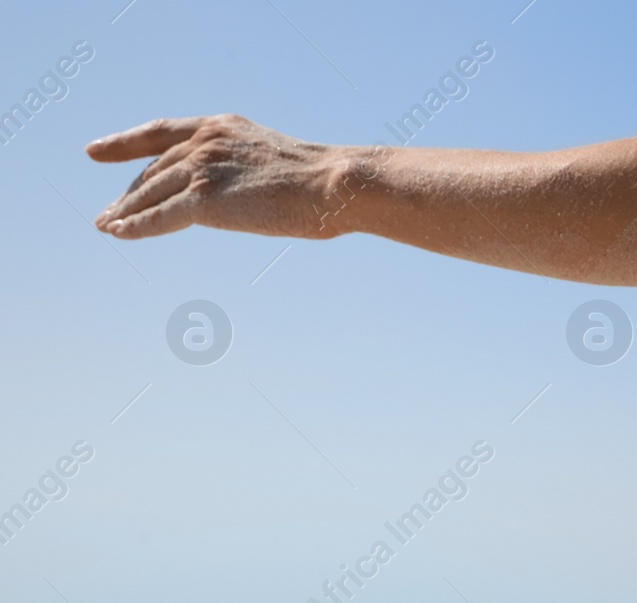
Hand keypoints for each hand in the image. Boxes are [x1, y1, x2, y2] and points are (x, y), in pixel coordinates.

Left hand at [87, 114, 343, 239]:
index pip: (160, 133)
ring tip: (106, 226)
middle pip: (152, 170)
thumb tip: (239, 197)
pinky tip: (118, 233)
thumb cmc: (320, 181)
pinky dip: (136, 226)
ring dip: (125, 211)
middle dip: (127, 193)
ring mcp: (202, 168)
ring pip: (150, 193)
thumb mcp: (273, 162)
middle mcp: (204, 142)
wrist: (332, 183)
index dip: (124, 143)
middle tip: (107, 213)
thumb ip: (244, 171)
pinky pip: (159, 216)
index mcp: (220, 127)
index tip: (95, 152)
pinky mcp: (205, 199)